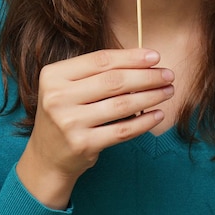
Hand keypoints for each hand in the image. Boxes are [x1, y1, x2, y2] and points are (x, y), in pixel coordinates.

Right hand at [16, 48, 173, 208]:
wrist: (46, 158)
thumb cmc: (66, 114)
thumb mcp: (69, 87)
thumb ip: (96, 72)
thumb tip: (143, 60)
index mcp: (53, 75)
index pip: (100, 60)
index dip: (131, 57)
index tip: (155, 56)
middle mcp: (57, 97)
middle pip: (113, 81)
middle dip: (146, 76)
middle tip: (168, 75)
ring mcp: (69, 122)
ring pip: (121, 105)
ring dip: (150, 96)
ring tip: (167, 91)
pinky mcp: (82, 144)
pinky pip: (122, 131)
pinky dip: (144, 122)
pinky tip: (158, 114)